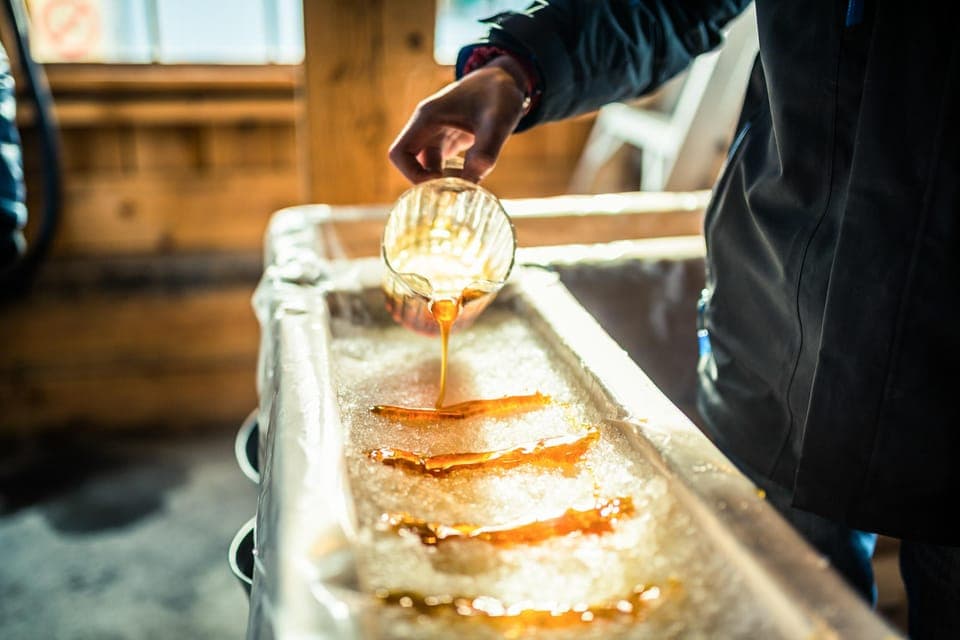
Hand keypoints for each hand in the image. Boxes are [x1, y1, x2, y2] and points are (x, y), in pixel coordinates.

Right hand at [389, 58, 528, 183]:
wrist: (506, 79)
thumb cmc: (500, 94)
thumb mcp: (499, 122)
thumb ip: (486, 151)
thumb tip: (471, 183)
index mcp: (427, 118)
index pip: (399, 153)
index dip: (412, 174)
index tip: (438, 183)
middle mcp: (426, 126)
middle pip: (409, 163)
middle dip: (426, 182)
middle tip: (453, 193)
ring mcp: (435, 133)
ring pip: (425, 166)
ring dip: (440, 181)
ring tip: (465, 189)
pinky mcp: (448, 140)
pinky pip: (439, 164)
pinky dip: (450, 176)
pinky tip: (470, 181)